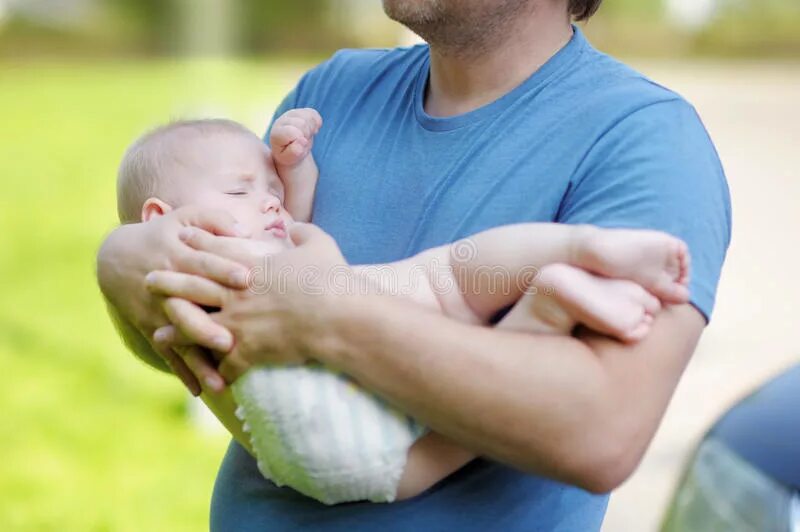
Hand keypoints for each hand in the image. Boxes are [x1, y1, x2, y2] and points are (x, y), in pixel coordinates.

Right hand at [97, 205, 250, 393]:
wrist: (116, 257)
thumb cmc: (164, 233)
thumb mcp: (185, 217)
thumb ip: (215, 220)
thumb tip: (246, 231)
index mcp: (178, 255)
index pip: (203, 262)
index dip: (223, 269)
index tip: (247, 278)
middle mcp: (167, 287)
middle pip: (187, 307)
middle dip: (207, 325)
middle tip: (230, 342)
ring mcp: (158, 312)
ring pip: (179, 339)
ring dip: (197, 361)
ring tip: (219, 383)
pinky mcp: (152, 330)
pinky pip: (168, 353)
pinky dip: (182, 372)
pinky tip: (199, 391)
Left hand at [146, 223, 349, 382]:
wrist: (335, 317)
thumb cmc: (330, 279)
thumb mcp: (320, 246)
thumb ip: (305, 234)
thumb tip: (298, 227)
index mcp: (252, 267)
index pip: (217, 251)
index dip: (198, 243)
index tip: (181, 237)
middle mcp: (237, 293)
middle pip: (193, 286)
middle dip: (168, 283)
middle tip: (148, 279)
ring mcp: (238, 323)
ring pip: (196, 328)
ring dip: (175, 332)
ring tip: (156, 334)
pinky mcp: (246, 351)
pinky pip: (222, 364)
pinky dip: (212, 372)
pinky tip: (204, 378)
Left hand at [269, 108, 322, 167]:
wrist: (290, 149)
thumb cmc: (288, 155)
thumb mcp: (289, 158)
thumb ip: (294, 152)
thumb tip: (302, 140)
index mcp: (277, 133)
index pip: (294, 132)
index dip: (301, 141)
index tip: (299, 147)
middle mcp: (281, 120)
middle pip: (303, 123)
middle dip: (306, 134)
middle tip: (303, 142)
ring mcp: (290, 114)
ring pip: (309, 117)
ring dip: (311, 129)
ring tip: (306, 136)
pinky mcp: (299, 111)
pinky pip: (313, 113)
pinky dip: (316, 122)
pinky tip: (311, 130)